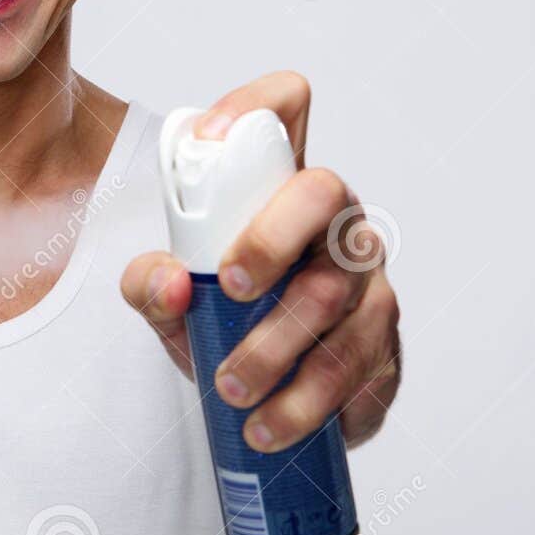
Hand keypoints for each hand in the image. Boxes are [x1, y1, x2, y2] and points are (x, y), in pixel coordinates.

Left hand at [120, 71, 400, 450]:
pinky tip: (271, 427)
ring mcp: (369, 279)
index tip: (208, 139)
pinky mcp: (385, 345)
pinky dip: (308, 403)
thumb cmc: (218, 318)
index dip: (252, 106)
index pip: (284, 108)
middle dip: (274, 237)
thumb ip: (149, 284)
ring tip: (230, 390)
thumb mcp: (171, 298)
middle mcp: (334, 220)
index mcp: (280, 186)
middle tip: (228, 287)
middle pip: (324, 193)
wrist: (262, 395)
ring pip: (339, 295)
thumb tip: (170, 281)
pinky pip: (360, 367)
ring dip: (280, 346)